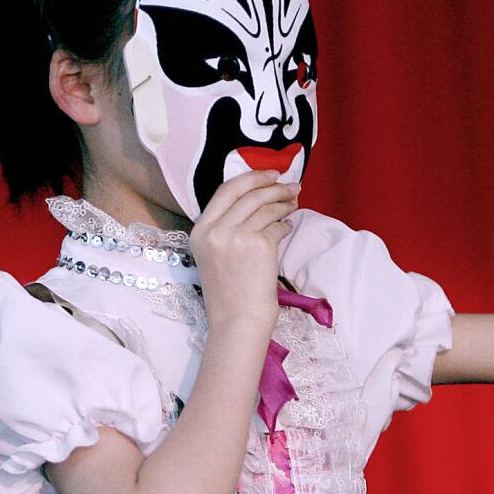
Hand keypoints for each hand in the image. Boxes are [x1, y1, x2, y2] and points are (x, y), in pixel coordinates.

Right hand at [190, 171, 299, 336]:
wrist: (238, 319)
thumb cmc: (229, 292)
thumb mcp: (214, 255)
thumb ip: (226, 227)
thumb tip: (256, 200)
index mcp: (199, 231)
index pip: (226, 191)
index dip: (251, 178)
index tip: (269, 175)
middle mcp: (215, 230)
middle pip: (248, 193)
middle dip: (272, 185)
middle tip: (291, 185)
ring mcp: (236, 236)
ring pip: (265, 207)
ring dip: (284, 202)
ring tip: (294, 203)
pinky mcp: (258, 245)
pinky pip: (277, 226)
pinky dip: (285, 225)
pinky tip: (287, 228)